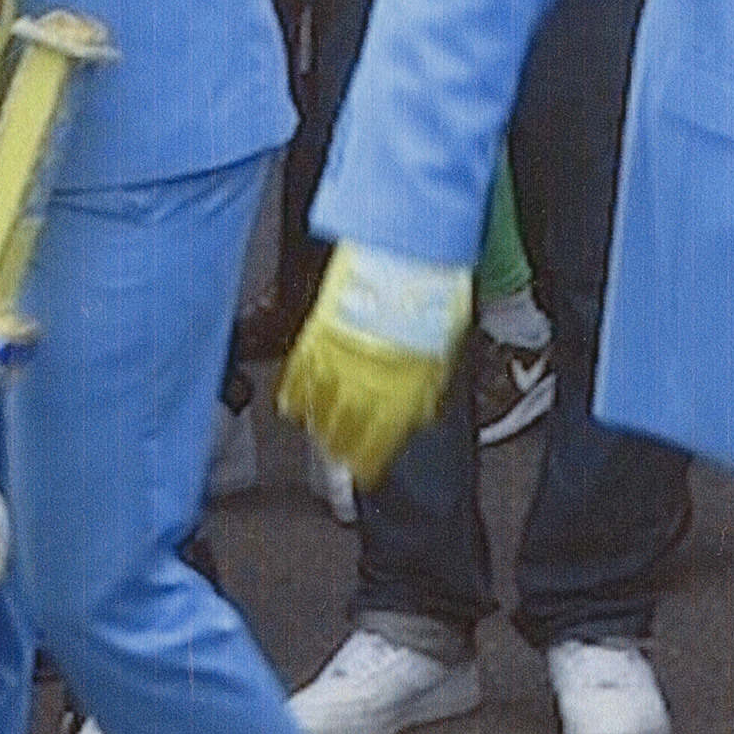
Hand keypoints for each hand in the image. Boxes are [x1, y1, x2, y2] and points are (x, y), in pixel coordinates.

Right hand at [278, 242, 470, 487]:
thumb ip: (425, 389)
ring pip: (319, 409)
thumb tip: (419, 412)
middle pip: (345, 431)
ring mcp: (336, 363)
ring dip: (318, 428)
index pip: (379, 443)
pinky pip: (297, 378)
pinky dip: (293, 396)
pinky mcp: (315, 339)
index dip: (370, 463)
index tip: (366, 474)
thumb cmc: (430, 301)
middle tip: (339, 461)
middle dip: (341, 450)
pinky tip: (291, 408)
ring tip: (318, 438)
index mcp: (400, 393)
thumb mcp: (442, 353)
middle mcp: (365, 385)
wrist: (405, 259)